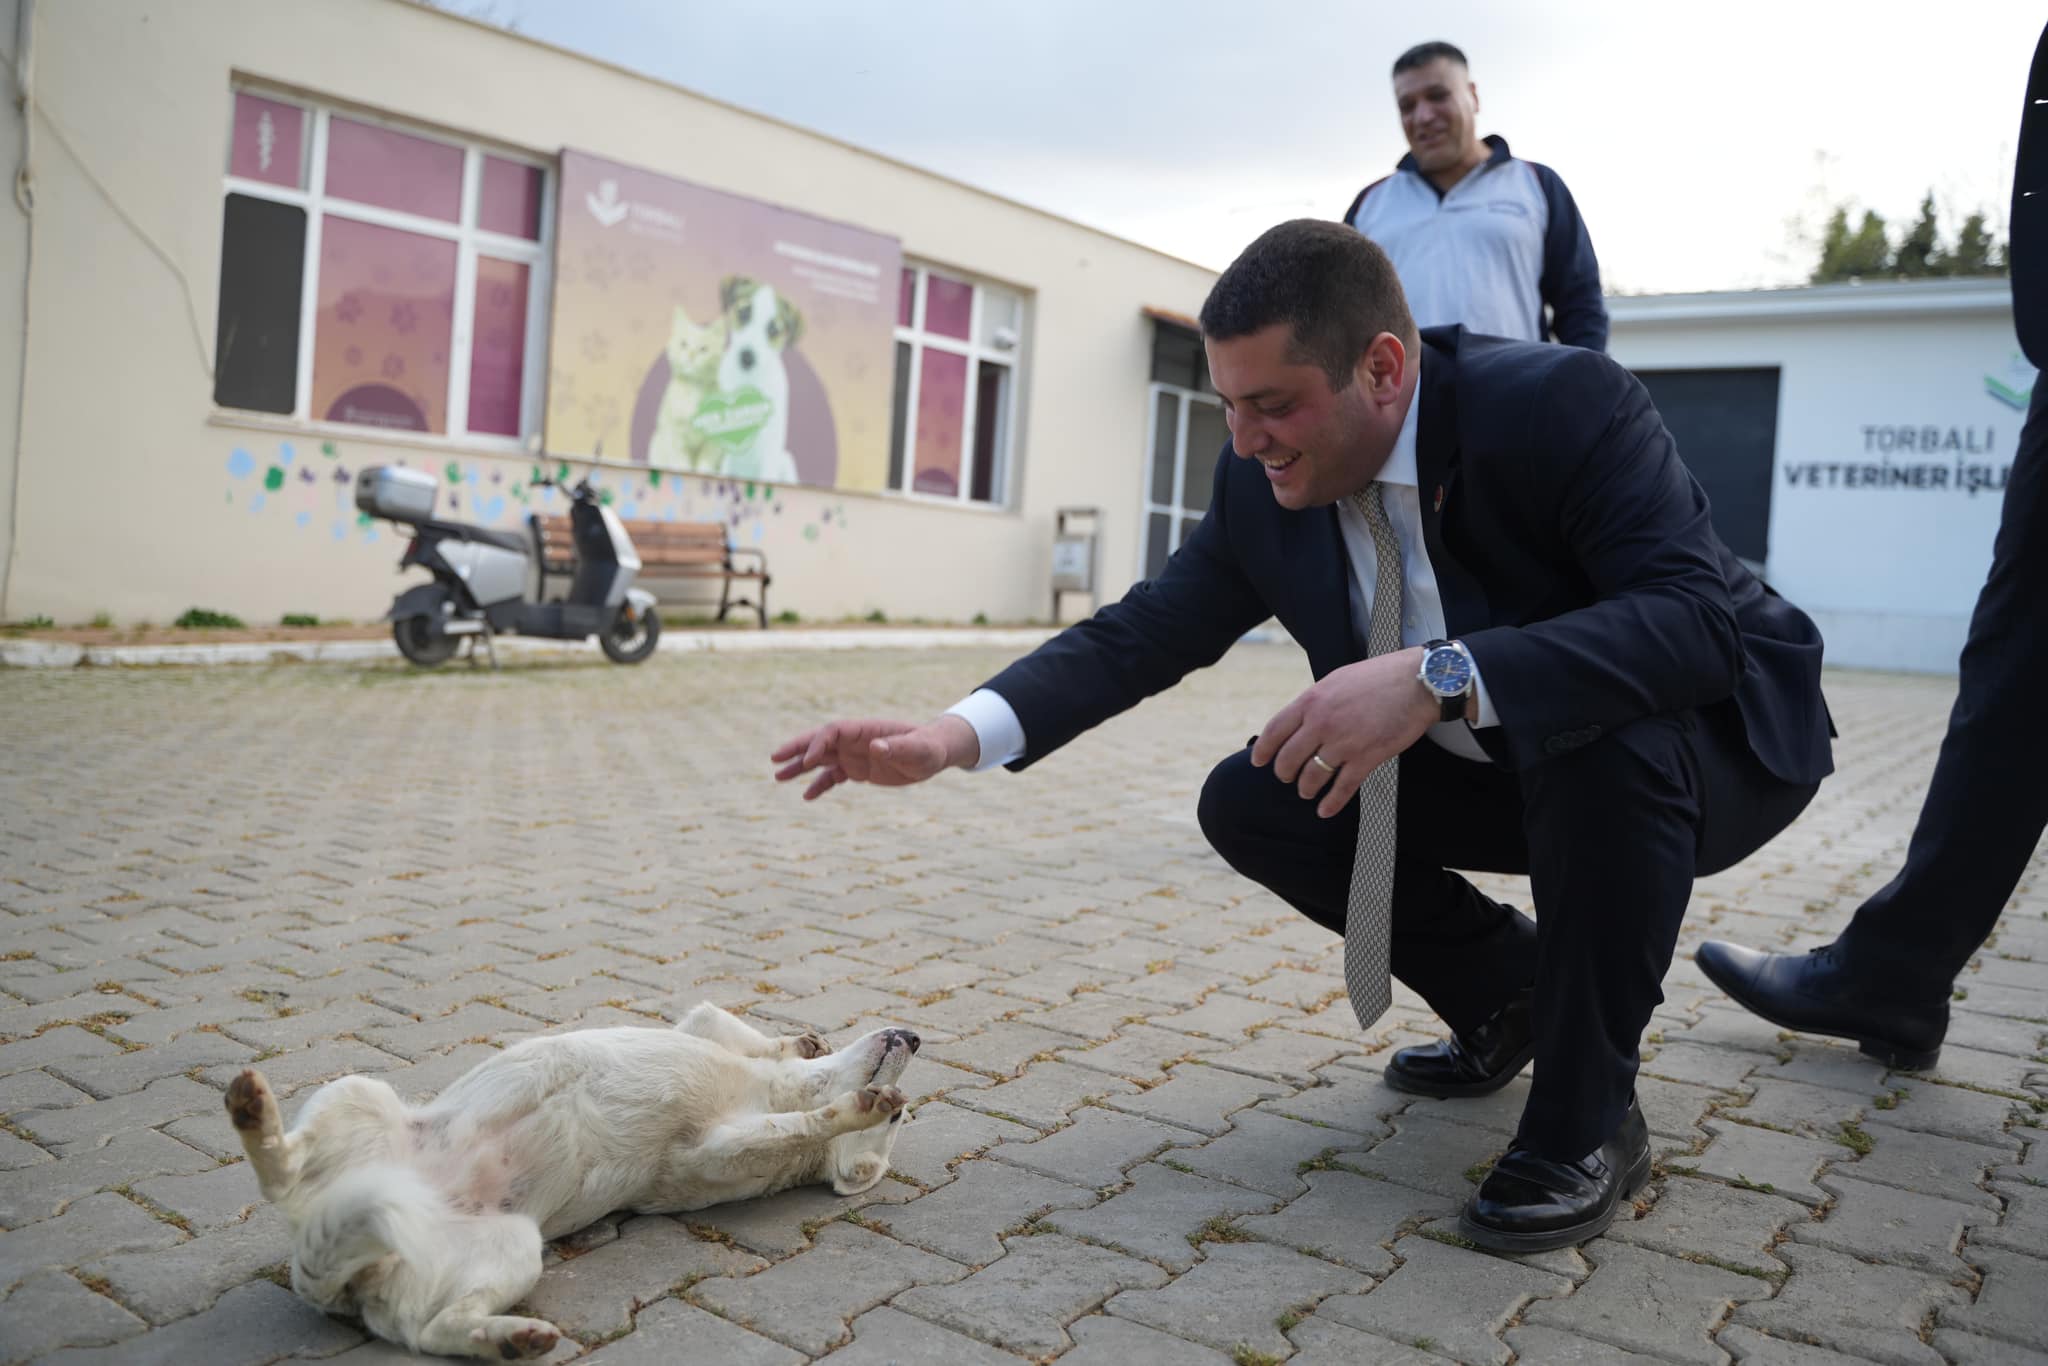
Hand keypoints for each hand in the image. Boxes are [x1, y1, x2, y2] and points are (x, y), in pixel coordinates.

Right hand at [770, 716, 979, 800]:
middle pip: (819, 741)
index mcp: (866, 730)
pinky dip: (820, 785)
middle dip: (797, 748)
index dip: (818, 743)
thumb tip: (877, 747)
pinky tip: (807, 797)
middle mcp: (855, 740)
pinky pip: (833, 776)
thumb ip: (897, 748)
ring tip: (778, 777)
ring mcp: (855, 754)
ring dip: (800, 767)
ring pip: (821, 759)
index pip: (833, 731)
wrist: (934, 754)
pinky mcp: (858, 769)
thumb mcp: (917, 750)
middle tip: (774, 758)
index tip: (808, 761)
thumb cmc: (928, 749)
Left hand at [1250, 648, 1436, 817]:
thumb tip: (1301, 720)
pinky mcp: (1366, 758)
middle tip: (1287, 777)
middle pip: (1289, 758)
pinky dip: (1331, 802)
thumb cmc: (1379, 677)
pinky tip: (1325, 810)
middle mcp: (1322, 723)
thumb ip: (1316, 702)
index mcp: (1312, 700)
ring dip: (1306, 788)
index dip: (1264, 750)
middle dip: (1284, 773)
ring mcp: (1344, 742)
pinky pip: (1342, 787)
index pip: (1276, 730)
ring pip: (1312, 776)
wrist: (1417, 682)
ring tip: (1306, 791)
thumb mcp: (1337, 680)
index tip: (1259, 761)